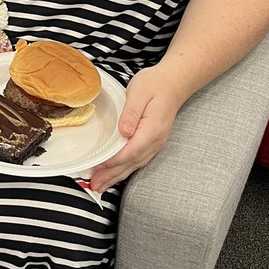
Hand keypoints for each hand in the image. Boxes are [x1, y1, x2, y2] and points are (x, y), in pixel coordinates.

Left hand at [83, 66, 178, 193]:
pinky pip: (138, 160)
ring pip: (134, 165)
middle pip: (131, 163)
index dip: (113, 162)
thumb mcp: (139, 92)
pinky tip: (116, 175)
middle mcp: (155, 140)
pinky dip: (125, 169)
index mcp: (152, 129)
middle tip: (94, 186)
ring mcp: (156, 143)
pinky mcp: (152, 142)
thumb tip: (123, 132)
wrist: (173, 82)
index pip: (130, 151)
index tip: (97, 168)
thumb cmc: (156, 84)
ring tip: (101, 186)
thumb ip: (130, 112)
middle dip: (111, 175)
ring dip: (117, 176)